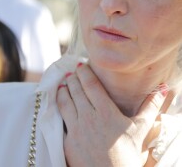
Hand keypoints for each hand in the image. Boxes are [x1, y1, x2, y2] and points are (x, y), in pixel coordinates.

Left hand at [56, 64, 171, 166]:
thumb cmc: (128, 156)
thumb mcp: (140, 130)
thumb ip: (149, 107)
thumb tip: (163, 89)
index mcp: (105, 112)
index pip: (90, 84)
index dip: (84, 72)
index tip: (81, 65)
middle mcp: (88, 117)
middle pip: (75, 90)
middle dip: (72, 78)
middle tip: (72, 72)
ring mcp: (76, 129)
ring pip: (64, 101)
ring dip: (63, 90)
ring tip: (64, 84)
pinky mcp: (67, 141)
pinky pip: (59, 118)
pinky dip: (58, 107)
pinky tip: (59, 103)